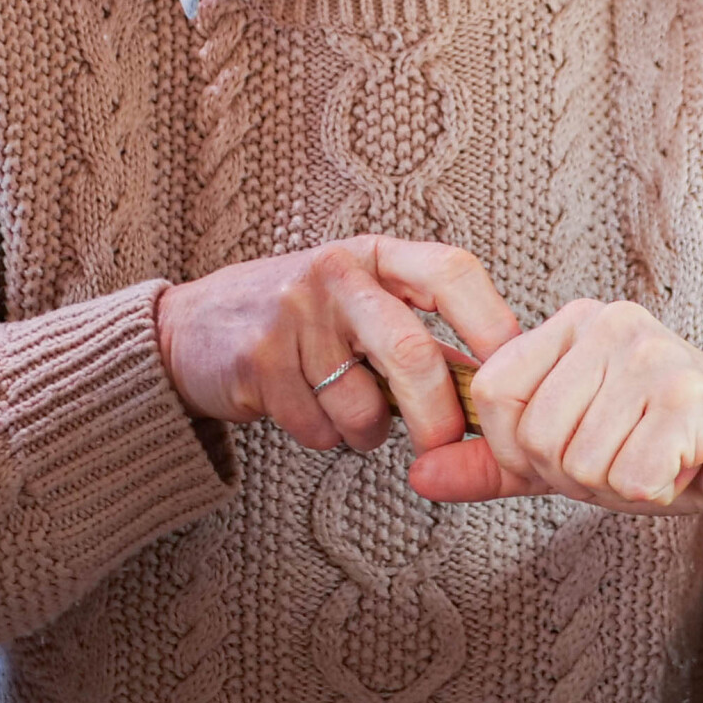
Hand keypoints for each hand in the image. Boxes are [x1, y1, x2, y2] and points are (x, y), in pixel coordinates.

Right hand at [154, 236, 519, 454]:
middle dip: (438, 416)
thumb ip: (419, 334)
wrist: (189, 329)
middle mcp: (337, 272)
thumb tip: (496, 387)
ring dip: (367, 432)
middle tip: (446, 448)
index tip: (514, 374)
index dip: (492, 324)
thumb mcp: (360, 305)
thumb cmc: (299, 323)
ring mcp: (293, 313)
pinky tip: (303, 409)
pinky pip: (317, 427)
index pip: (452, 272)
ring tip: (347, 412)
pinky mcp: (257, 360)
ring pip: (363, 405)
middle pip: (413, 352)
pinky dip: (324, 437)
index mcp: (376, 255)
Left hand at [407, 298, 702, 519]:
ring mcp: (655, 355)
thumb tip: (420, 473)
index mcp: (578, 323)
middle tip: (627, 457)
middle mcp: (613, 323)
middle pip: (534, 432)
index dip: (521, 445)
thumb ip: (496, 461)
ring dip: (619, 484)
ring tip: (658, 458)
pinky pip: (629, 476)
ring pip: (579, 461)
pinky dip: (654, 491)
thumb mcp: (574, 451)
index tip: (573, 449)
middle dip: (576, 472)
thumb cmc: (675, 445)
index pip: (493, 391)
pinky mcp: (692, 398)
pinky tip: (684, 467)